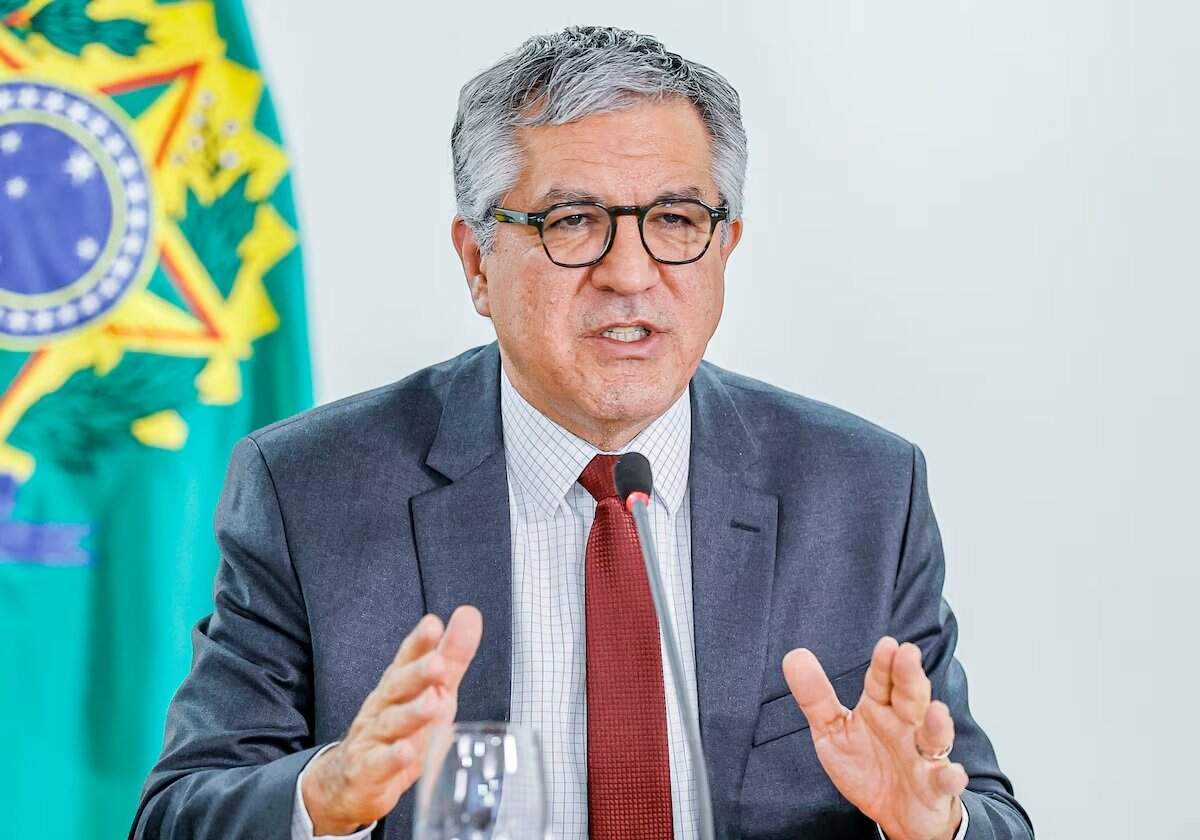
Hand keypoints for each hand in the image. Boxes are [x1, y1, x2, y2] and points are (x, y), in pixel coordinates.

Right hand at [302, 605, 482, 834]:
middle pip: (399, 686)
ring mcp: (373, 738)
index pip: (407, 658)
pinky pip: (379, 764)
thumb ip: (451, 656)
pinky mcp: (368, 771)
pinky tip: (406, 753)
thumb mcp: (430, 690)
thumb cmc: (399, 728)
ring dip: (412, 713)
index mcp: (399, 684)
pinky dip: (392, 759)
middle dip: (418, 673)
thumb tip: (470, 614)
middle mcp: (383, 706)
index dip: (419, 642)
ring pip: (392, 723)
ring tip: (433, 703)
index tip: (433, 624)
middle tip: (438, 663)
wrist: (351, 779)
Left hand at [782, 637, 966, 839]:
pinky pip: (944, 781)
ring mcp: (923, 756)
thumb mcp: (832, 731)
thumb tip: (794, 656)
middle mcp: (906, 726)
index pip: (882, 681)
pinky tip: (953, 773)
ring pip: (933, 736)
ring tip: (936, 710)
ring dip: (936, 724)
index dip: (883, 664)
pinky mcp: (935, 787)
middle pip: (911, 698)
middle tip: (908, 655)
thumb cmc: (867, 766)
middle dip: (910, 677)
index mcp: (880, 709)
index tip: (887, 645)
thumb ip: (815, 697)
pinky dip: (950, 777)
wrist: (894, 813)